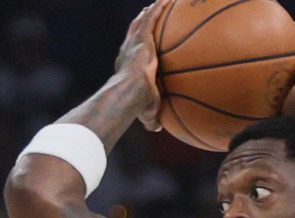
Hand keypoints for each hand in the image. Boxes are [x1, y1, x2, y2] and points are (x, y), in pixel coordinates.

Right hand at [114, 3, 163, 127]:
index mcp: (128, 66)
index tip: (143, 39)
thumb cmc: (136, 105)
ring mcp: (134, 43)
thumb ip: (152, 118)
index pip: (132, 52)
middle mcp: (128, 51)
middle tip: (148, 13)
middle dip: (142, 22)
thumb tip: (158, 128)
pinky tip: (166, 0)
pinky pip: (151, 18)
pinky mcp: (142, 38)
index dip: (136, 44)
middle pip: (135, 31)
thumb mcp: (147, 111)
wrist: (130, 93)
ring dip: (151, 11)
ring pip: (142, 22)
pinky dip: (158, 8)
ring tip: (160, 3)